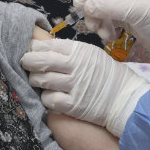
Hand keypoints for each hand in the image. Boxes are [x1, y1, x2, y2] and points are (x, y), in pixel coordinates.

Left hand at [21, 37, 149, 135]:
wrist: (124, 97)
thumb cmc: (106, 75)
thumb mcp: (91, 54)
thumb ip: (70, 50)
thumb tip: (42, 47)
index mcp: (80, 51)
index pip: (48, 45)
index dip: (34, 47)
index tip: (30, 50)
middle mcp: (76, 66)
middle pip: (41, 61)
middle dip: (28, 62)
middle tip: (26, 64)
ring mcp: (74, 86)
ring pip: (42, 80)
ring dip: (35, 80)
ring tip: (38, 80)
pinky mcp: (73, 105)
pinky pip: (49, 99)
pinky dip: (46, 97)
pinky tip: (50, 96)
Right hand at [73, 0, 149, 70]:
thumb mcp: (135, 10)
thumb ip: (108, 7)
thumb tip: (85, 6)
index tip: (82, 2)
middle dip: (94, 9)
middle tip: (89, 23)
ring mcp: (128, 6)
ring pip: (104, 9)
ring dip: (99, 21)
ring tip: (102, 33)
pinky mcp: (129, 20)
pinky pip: (110, 21)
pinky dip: (106, 28)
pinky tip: (110, 37)